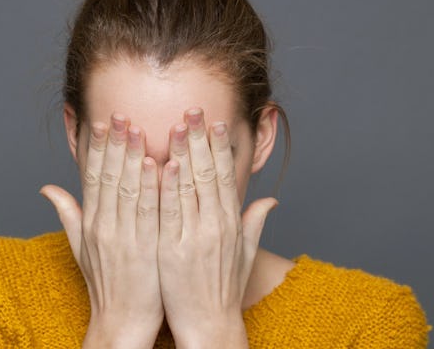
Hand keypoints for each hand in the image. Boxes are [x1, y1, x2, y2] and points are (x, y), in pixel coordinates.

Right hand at [41, 113, 162, 348]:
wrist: (121, 320)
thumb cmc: (106, 282)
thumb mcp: (80, 247)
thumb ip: (68, 213)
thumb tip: (46, 187)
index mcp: (91, 223)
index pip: (93, 178)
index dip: (98, 149)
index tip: (103, 123)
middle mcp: (104, 226)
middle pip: (109, 177)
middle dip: (114, 144)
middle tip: (120, 113)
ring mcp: (124, 237)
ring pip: (127, 189)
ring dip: (132, 156)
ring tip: (137, 127)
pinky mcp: (145, 249)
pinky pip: (148, 212)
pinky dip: (151, 187)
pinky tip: (157, 164)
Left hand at [157, 108, 278, 347]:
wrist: (210, 325)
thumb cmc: (222, 289)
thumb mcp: (244, 254)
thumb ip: (254, 223)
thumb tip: (270, 201)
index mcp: (230, 223)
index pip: (225, 176)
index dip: (219, 147)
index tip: (213, 121)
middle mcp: (216, 225)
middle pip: (208, 174)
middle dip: (200, 139)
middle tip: (193, 109)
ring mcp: (196, 237)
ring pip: (190, 187)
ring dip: (183, 153)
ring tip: (177, 124)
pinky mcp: (174, 250)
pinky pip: (171, 212)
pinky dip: (168, 186)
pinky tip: (163, 163)